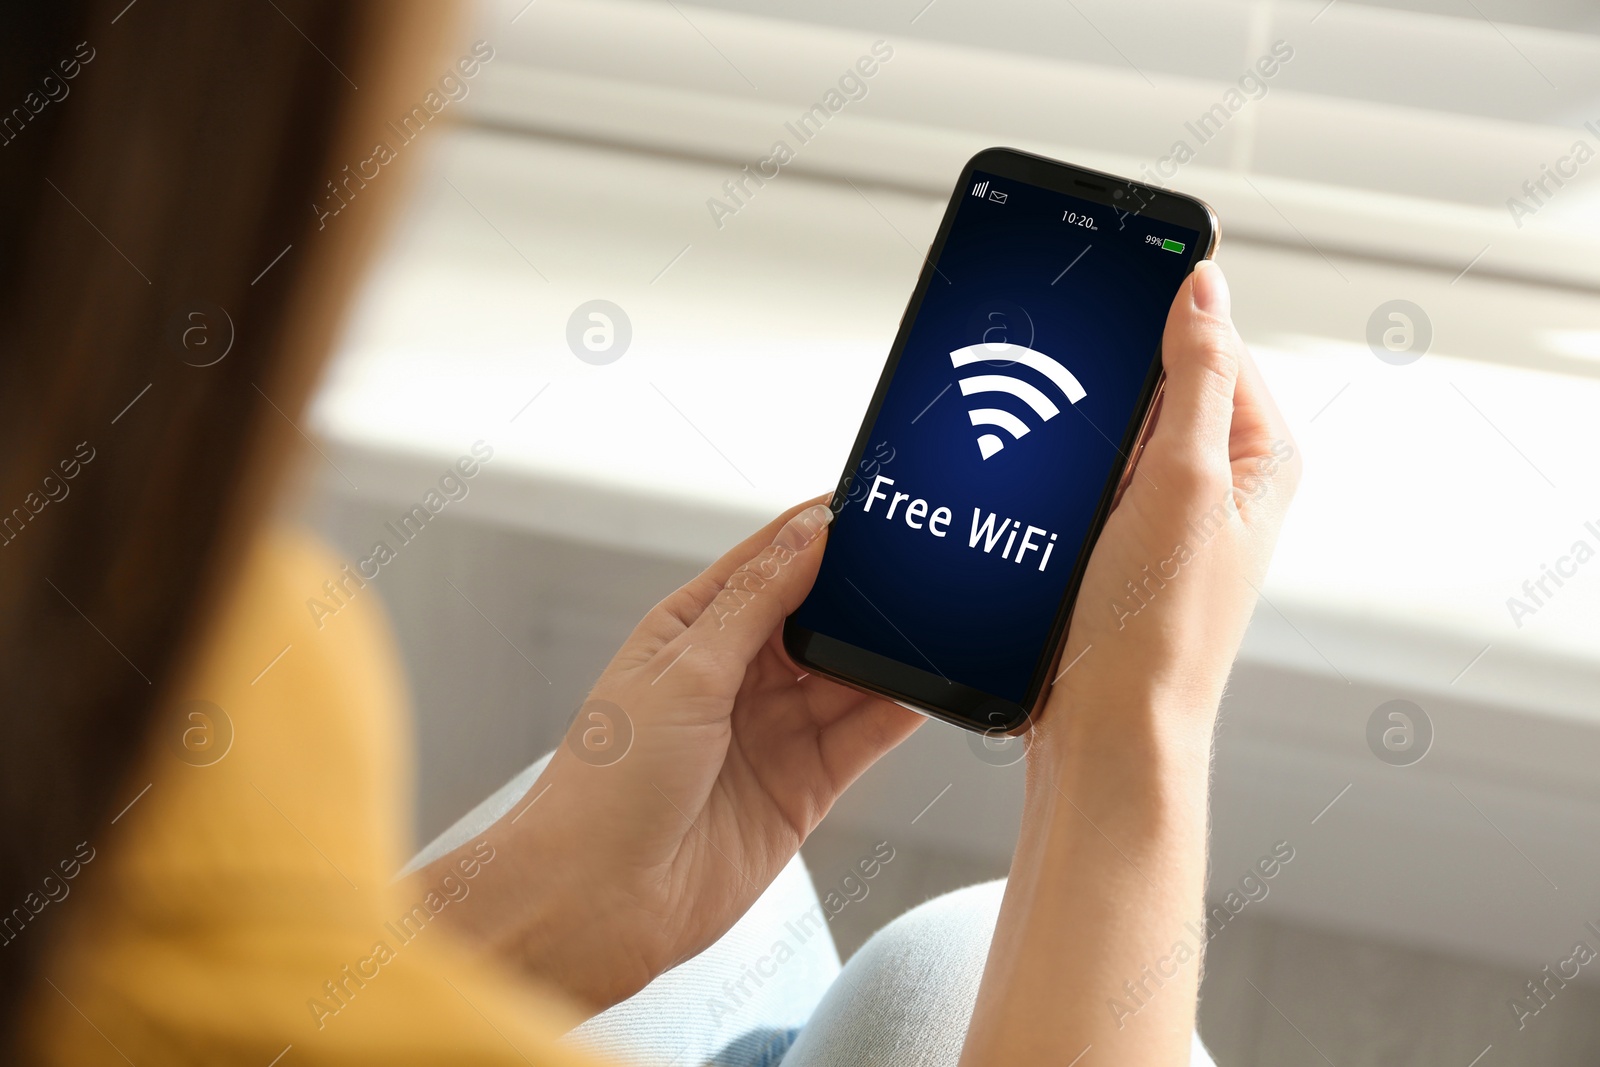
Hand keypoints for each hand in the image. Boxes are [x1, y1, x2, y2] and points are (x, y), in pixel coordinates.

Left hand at [432, 501, 923, 1009]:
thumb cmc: (606, 784)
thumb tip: (810, 533)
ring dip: (887, 652)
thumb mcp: (684, 671)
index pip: (767, 562)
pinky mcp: (803, 785)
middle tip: (919, 565)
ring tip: (936, 621)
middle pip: (817, 617)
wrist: (598, 901)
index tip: (873, 506)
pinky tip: (929, 685)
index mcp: (691, 631)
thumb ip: (757, 603)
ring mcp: (771, 731)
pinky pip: (864, 735)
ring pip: (848, 675)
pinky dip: (898, 710)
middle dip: (863, 594)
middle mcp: (734, 676)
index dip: (818, 532)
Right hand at [960, 261, 1300, 1066]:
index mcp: (1261, 458)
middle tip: (1050, 354)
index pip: (1216, 342)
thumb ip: (1198, 377)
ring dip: (1073, 418)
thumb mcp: (1186, 481)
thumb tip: (1201, 284)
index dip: (1159, 309)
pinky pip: (1082, 474)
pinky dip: (1053, 461)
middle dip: (1106, 368)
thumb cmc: (1156, 629)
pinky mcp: (1113, 544)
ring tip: (1031, 411)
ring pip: (1113, 428)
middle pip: (1160, 381)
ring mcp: (1163, 515)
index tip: (1103, 279)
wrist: (1104, 735)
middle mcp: (1219, 482)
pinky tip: (1022, 464)